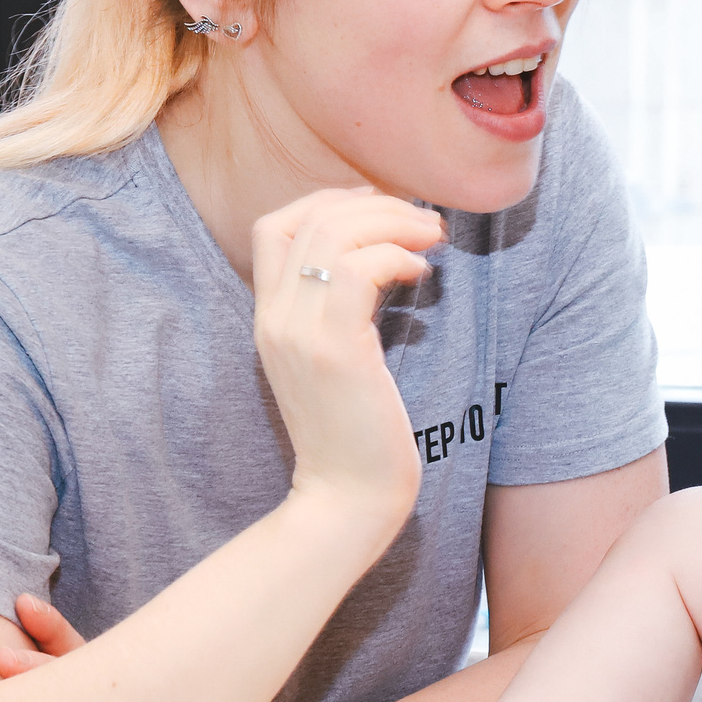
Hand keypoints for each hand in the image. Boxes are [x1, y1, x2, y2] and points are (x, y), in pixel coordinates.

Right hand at [249, 187, 444, 528]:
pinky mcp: (334, 350)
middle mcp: (273, 319)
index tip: (379, 207)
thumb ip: (341, 314)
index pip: (272, 226)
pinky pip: (356, 270)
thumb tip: (383, 260)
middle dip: (375, 205)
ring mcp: (298, 333)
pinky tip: (421, 276)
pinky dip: (395, 256)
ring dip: (393, 223)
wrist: (346, 500)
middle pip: (308, 218)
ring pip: (332, 234)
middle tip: (424, 221)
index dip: (327, 201)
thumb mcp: (338, 362)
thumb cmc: (357, 436)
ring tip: (432, 239)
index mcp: (269, 319)